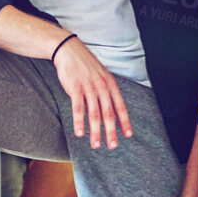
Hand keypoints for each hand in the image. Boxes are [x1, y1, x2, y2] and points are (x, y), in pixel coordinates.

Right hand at [52, 34, 133, 149]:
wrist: (69, 50)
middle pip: (108, 113)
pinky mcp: (75, 88)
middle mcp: (102, 87)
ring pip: (94, 113)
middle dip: (111, 131)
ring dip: (95, 131)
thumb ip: (106, 91)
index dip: (125, 121)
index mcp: (110, 85)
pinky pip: (78, 108)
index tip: (128, 135)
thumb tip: (110, 106)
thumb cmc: (85, 65)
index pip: (120, 106)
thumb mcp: (101, 75)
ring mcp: (89, 88)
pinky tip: (79, 133)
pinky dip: (79, 122)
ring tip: (95, 145)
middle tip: (112, 146)